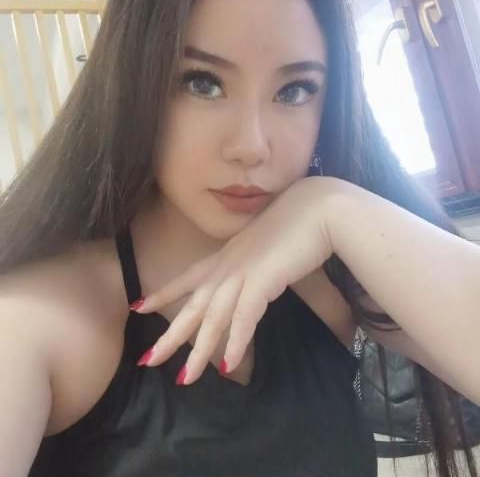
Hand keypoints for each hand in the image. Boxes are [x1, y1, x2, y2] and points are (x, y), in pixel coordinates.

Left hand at [132, 175, 339, 384]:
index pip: (187, 278)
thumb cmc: (297, 222)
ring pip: (213, 318)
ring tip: (184, 379)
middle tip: (146, 360)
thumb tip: (255, 276)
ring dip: (198, 351)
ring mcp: (242, 273)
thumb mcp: (266, 245)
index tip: (140, 306)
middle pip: (192, 306)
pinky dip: (236, 343)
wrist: (318, 207)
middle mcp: (227, 266)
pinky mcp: (262, 281)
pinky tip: (226, 367)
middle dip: (170, 335)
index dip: (163, 293)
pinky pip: (244, 318)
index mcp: (226, 256)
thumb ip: (255, 262)